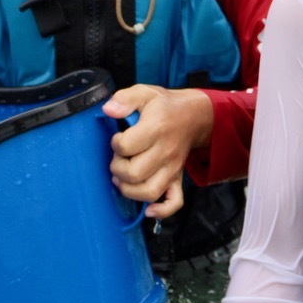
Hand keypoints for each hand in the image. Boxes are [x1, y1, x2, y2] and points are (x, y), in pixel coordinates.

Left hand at [103, 86, 214, 218]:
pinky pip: (174, 202)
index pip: (126, 146)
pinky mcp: (177, 178)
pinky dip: (161, 210)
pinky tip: (148, 209)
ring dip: (128, 190)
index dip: (115, 143)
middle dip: (117, 168)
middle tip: (119, 158)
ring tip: (123, 178)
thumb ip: (124, 99)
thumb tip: (108, 110)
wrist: (194, 116)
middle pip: (134, 173)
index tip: (118, 137)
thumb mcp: (145, 92)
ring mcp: (173, 168)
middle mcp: (166, 151)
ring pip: (149, 192)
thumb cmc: (164, 106)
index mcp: (156, 128)